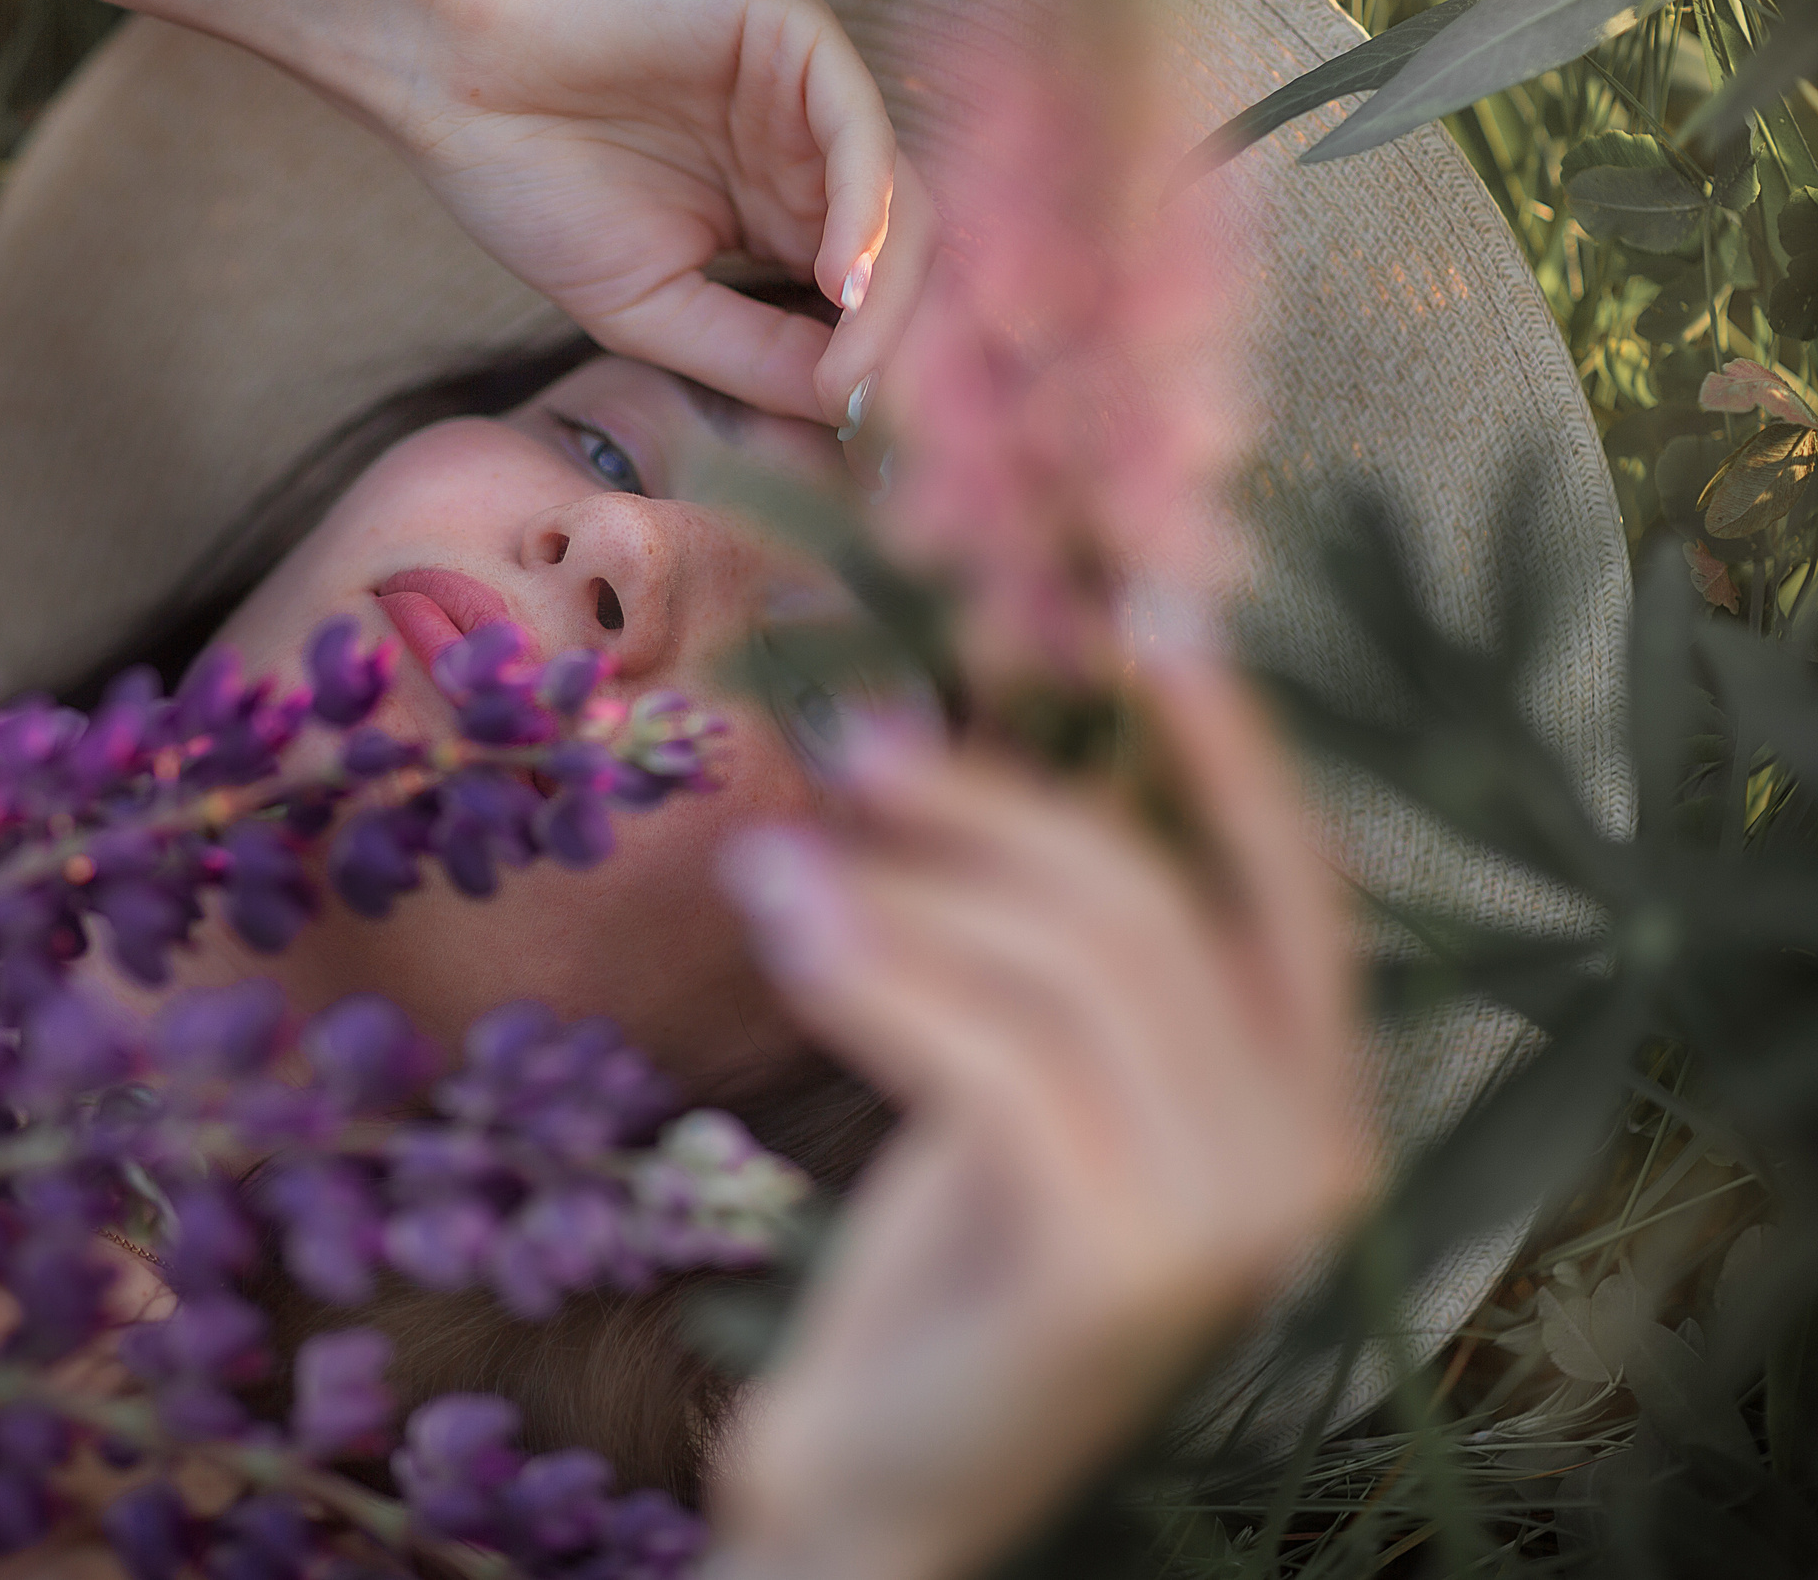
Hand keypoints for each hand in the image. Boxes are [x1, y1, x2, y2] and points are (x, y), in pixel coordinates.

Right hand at [365, 0, 935, 426]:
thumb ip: (751, 358)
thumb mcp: (647, 309)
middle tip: (889, 427)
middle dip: (906, 351)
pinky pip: (859, 130)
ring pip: (900, 200)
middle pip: (907, 261)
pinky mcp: (791, 38)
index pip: (867, 309)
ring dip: (894, 296)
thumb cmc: (530, 182)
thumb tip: (851, 415)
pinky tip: (843, 281)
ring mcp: (805, 100)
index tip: (874, 465)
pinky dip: (866, 210)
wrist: (450, 70)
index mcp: (777, 221)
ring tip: (859, 369)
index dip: (879, 386)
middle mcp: (806, 161)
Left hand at [709, 662, 1377, 1579]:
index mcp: (1315, 1109)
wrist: (882, 1483)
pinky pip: (986, 1052)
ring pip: (1066, 966)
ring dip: (905, 884)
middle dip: (995, 802)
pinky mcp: (1124, 1261)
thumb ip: (1059, 954)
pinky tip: (779, 924)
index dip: (1230, 746)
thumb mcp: (1030, 1081)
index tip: (1144, 611)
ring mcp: (1231, 1220)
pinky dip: (871, 968)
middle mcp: (1309, 1163)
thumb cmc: (950, 1271)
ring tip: (779, 853)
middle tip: (856, 739)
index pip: (1297, 889)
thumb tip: (990, 744)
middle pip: (1152, 904)